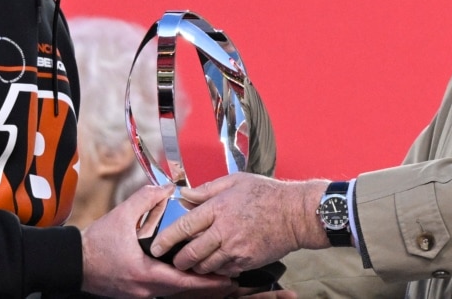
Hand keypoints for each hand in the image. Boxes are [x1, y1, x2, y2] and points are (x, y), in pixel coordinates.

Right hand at [82, 184, 237, 298]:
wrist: (74, 261)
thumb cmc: (96, 243)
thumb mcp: (122, 216)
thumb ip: (146, 199)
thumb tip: (167, 188)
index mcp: (144, 273)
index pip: (182, 281)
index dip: (207, 281)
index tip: (226, 278)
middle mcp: (144, 288)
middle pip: (182, 290)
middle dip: (206, 285)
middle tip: (229, 279)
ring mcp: (139, 293)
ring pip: (173, 291)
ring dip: (192, 285)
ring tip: (214, 277)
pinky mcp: (135, 292)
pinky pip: (162, 289)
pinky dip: (177, 283)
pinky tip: (187, 275)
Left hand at [149, 174, 330, 276]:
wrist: (296, 214)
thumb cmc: (267, 194)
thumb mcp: (235, 181)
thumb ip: (207, 189)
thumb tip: (184, 194)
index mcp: (218, 208)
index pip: (184, 226)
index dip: (166, 239)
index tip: (156, 246)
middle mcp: (224, 230)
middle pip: (191, 253)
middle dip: (178, 260)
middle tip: (174, 260)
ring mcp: (236, 248)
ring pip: (205, 265)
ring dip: (196, 266)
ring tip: (193, 263)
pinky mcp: (246, 261)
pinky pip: (224, 271)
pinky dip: (216, 270)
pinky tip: (215, 263)